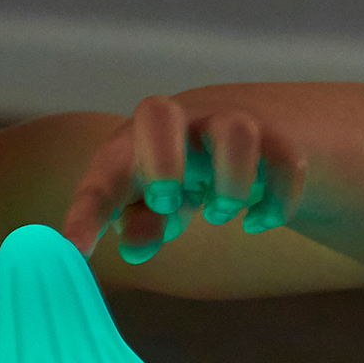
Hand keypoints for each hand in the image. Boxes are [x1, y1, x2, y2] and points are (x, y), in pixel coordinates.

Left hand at [60, 94, 307, 262]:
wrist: (247, 134)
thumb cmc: (178, 177)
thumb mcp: (154, 208)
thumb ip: (140, 227)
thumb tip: (135, 248)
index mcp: (132, 146)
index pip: (102, 178)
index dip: (86, 216)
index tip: (75, 251)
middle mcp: (176, 125)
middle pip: (157, 111)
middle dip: (160, 160)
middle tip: (165, 201)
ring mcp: (229, 122)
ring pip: (237, 131)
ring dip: (231, 183)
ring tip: (220, 214)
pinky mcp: (279, 135)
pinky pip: (288, 159)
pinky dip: (278, 200)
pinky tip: (261, 221)